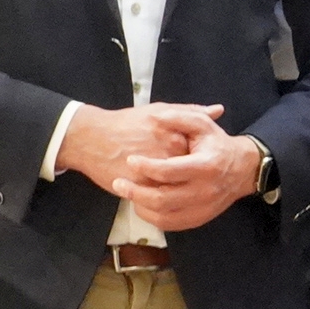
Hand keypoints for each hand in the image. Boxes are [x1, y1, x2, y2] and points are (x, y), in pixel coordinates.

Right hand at [53, 102, 217, 194]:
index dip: (199, 156)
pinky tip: (157, 187)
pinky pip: (161, 198)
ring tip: (169, 180)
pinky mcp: (141, 187)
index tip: (193, 155)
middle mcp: (167, 155)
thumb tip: (218, 110)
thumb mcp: (159, 110)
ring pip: (178, 187)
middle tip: (180, 169)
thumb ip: (190, 111)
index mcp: (175, 136)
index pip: (202, 152)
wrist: (91, 139)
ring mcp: (154, 174)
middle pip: (191, 171)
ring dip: (178, 186)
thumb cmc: (126, 123)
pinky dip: (162, 194)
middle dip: (190, 173)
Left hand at [117, 107, 264, 232]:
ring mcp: (202, 208)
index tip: (130, 160)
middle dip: (136, 192)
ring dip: (141, 207)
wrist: (242, 170)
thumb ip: (180, 117)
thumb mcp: (203, 125)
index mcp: (205, 166)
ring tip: (128, 194)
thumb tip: (156, 117)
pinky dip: (153, 218)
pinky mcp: (199, 219)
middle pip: (163, 199)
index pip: (169, 171)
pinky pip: (171, 224)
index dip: (146, 166)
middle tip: (119, 183)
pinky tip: (143, 206)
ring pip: (164, 217)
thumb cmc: (217, 144)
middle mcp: (205, 191)